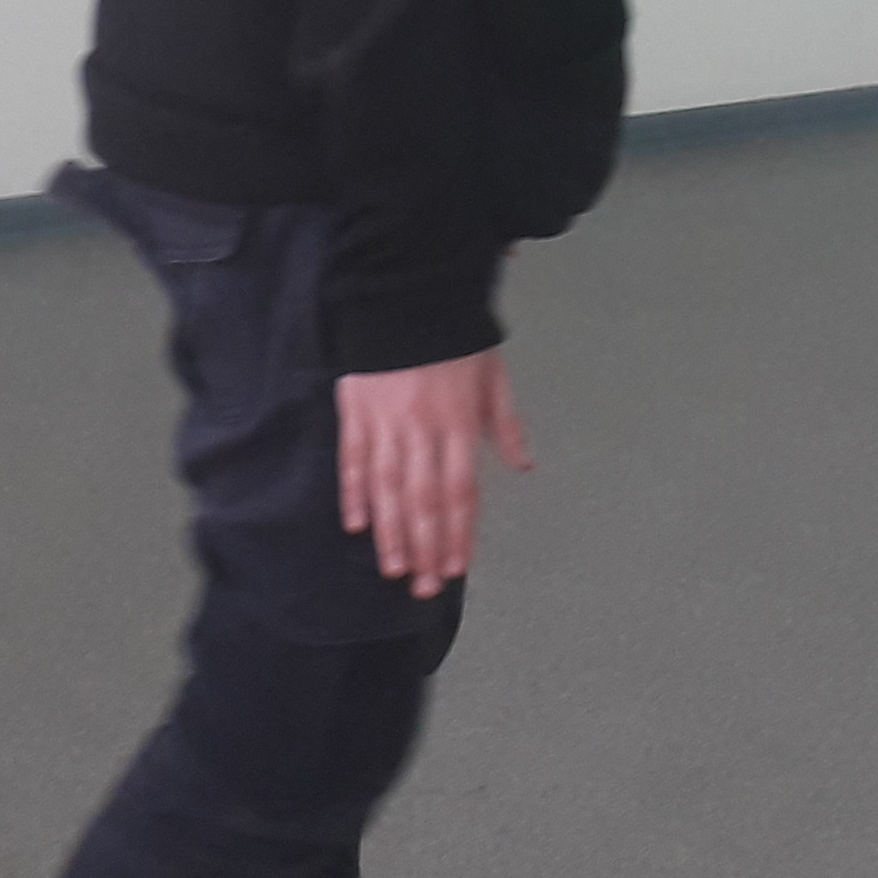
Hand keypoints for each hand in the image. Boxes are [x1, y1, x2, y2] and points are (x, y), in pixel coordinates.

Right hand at [337, 348, 535, 596]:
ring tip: (393, 569)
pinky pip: (353, 459)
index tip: (455, 568)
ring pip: (387, 487)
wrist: (406, 290)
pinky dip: (354, 494)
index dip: (457, 533)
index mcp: (458, 420)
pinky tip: (358, 525)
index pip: (460, 490)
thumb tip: (523, 465)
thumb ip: (505, 423)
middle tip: (422, 587)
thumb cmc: (455, 334)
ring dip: (390, 532)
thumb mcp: (493, 374)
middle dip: (424, 548)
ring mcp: (384, 421)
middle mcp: (421, 427)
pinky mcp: (355, 410)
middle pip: (423, 499)